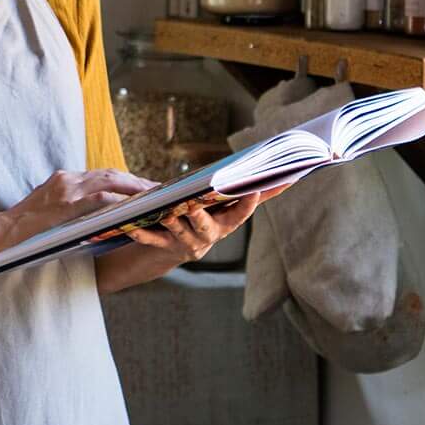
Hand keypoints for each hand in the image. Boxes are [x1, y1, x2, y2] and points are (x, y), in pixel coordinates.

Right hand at [0, 168, 154, 248]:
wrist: (0, 235)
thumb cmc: (26, 232)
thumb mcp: (51, 213)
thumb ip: (73, 210)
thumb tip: (101, 218)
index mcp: (64, 180)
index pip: (103, 175)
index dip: (126, 180)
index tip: (145, 187)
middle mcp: (68, 179)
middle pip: (111, 174)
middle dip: (137, 182)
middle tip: (161, 190)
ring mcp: (66, 189)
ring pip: (110, 181)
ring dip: (136, 188)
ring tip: (156, 197)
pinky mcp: (66, 203)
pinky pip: (101, 198)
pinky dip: (121, 200)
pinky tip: (137, 207)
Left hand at [122, 180, 294, 262]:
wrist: (177, 249)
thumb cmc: (210, 218)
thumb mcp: (231, 207)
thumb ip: (258, 194)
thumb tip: (292, 175)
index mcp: (226, 224)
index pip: (241, 215)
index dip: (248, 203)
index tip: (253, 188)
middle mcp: (208, 236)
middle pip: (205, 225)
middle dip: (200, 216)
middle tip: (193, 205)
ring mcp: (186, 243)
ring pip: (179, 231)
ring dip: (172, 221)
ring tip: (166, 210)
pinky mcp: (164, 247)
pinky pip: (152, 241)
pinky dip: (143, 234)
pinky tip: (132, 227)